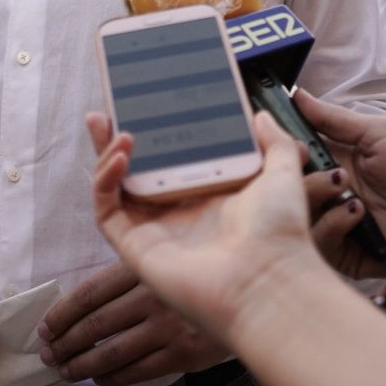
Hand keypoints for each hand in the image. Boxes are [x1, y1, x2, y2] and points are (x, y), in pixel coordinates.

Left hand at [38, 260, 230, 385]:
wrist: (252, 293)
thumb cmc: (199, 272)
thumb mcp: (163, 257)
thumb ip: (129, 272)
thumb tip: (81, 299)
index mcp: (142, 267)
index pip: (89, 293)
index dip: (62, 313)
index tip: (46, 327)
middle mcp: (152, 295)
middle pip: (95, 324)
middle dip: (66, 342)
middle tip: (49, 354)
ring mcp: (168, 326)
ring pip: (111, 351)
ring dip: (83, 364)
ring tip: (68, 371)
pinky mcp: (183, 353)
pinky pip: (137, 370)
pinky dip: (113, 377)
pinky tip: (101, 379)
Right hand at [90, 109, 324, 342]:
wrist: (269, 281)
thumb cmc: (280, 233)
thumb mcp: (281, 173)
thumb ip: (274, 143)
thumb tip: (259, 114)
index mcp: (208, 195)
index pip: (170, 158)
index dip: (154, 133)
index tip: (145, 104)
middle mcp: (177, 212)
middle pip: (135, 170)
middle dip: (115, 140)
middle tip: (106, 110)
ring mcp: (154, 230)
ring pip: (115, 188)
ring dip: (106, 155)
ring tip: (109, 126)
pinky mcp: (136, 246)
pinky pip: (108, 211)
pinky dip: (104, 182)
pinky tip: (119, 156)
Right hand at [295, 92, 385, 283]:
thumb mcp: (378, 133)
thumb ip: (334, 118)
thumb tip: (297, 94)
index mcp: (334, 161)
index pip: (292, 153)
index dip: (281, 146)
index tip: (274, 137)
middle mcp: (329, 192)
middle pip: (285, 185)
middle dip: (292, 171)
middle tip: (309, 162)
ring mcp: (333, 223)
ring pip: (295, 213)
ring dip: (315, 195)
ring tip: (343, 187)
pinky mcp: (341, 253)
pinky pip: (316, 241)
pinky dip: (332, 224)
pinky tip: (359, 214)